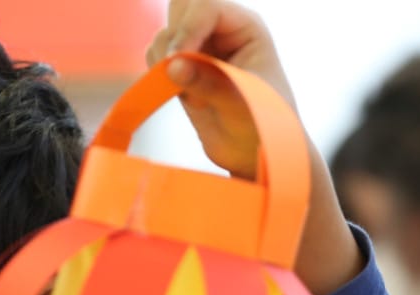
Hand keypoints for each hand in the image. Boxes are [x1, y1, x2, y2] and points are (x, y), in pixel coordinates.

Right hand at [145, 0, 292, 180]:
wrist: (255, 155)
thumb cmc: (263, 126)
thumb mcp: (241, 104)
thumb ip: (209, 82)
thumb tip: (172, 66)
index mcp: (246, 27)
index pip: (205, 6)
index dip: (188, 29)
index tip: (178, 60)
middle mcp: (221, 31)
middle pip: (180, 8)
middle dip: (174, 39)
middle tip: (179, 73)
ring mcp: (201, 48)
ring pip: (165, 33)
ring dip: (166, 61)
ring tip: (192, 95)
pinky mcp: (184, 67)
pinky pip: (156, 56)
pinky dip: (159, 74)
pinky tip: (185, 97)